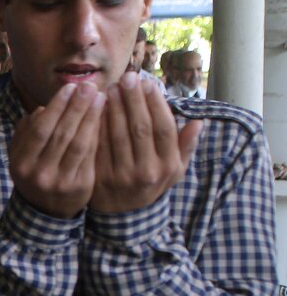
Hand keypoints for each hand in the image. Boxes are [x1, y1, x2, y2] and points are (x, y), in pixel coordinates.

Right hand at [9, 81, 104, 218]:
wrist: (45, 210)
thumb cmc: (35, 172)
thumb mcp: (21, 155)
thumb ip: (27, 132)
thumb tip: (43, 108)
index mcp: (21, 163)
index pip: (41, 129)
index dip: (57, 106)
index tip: (70, 87)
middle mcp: (39, 174)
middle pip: (61, 134)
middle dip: (77, 107)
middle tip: (90, 86)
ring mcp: (61, 182)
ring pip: (79, 143)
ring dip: (91, 117)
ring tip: (101, 97)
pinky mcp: (81, 186)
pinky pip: (92, 154)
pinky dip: (99, 133)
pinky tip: (106, 117)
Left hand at [89, 72, 201, 214]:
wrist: (123, 217)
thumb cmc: (151, 185)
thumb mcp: (175, 170)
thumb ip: (186, 146)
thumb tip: (200, 122)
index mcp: (168, 166)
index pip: (164, 127)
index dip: (155, 103)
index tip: (147, 82)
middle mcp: (147, 171)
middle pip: (140, 128)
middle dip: (133, 100)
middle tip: (126, 78)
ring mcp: (122, 176)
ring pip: (118, 135)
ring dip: (113, 108)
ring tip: (111, 88)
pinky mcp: (100, 178)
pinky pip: (99, 146)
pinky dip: (97, 125)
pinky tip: (95, 108)